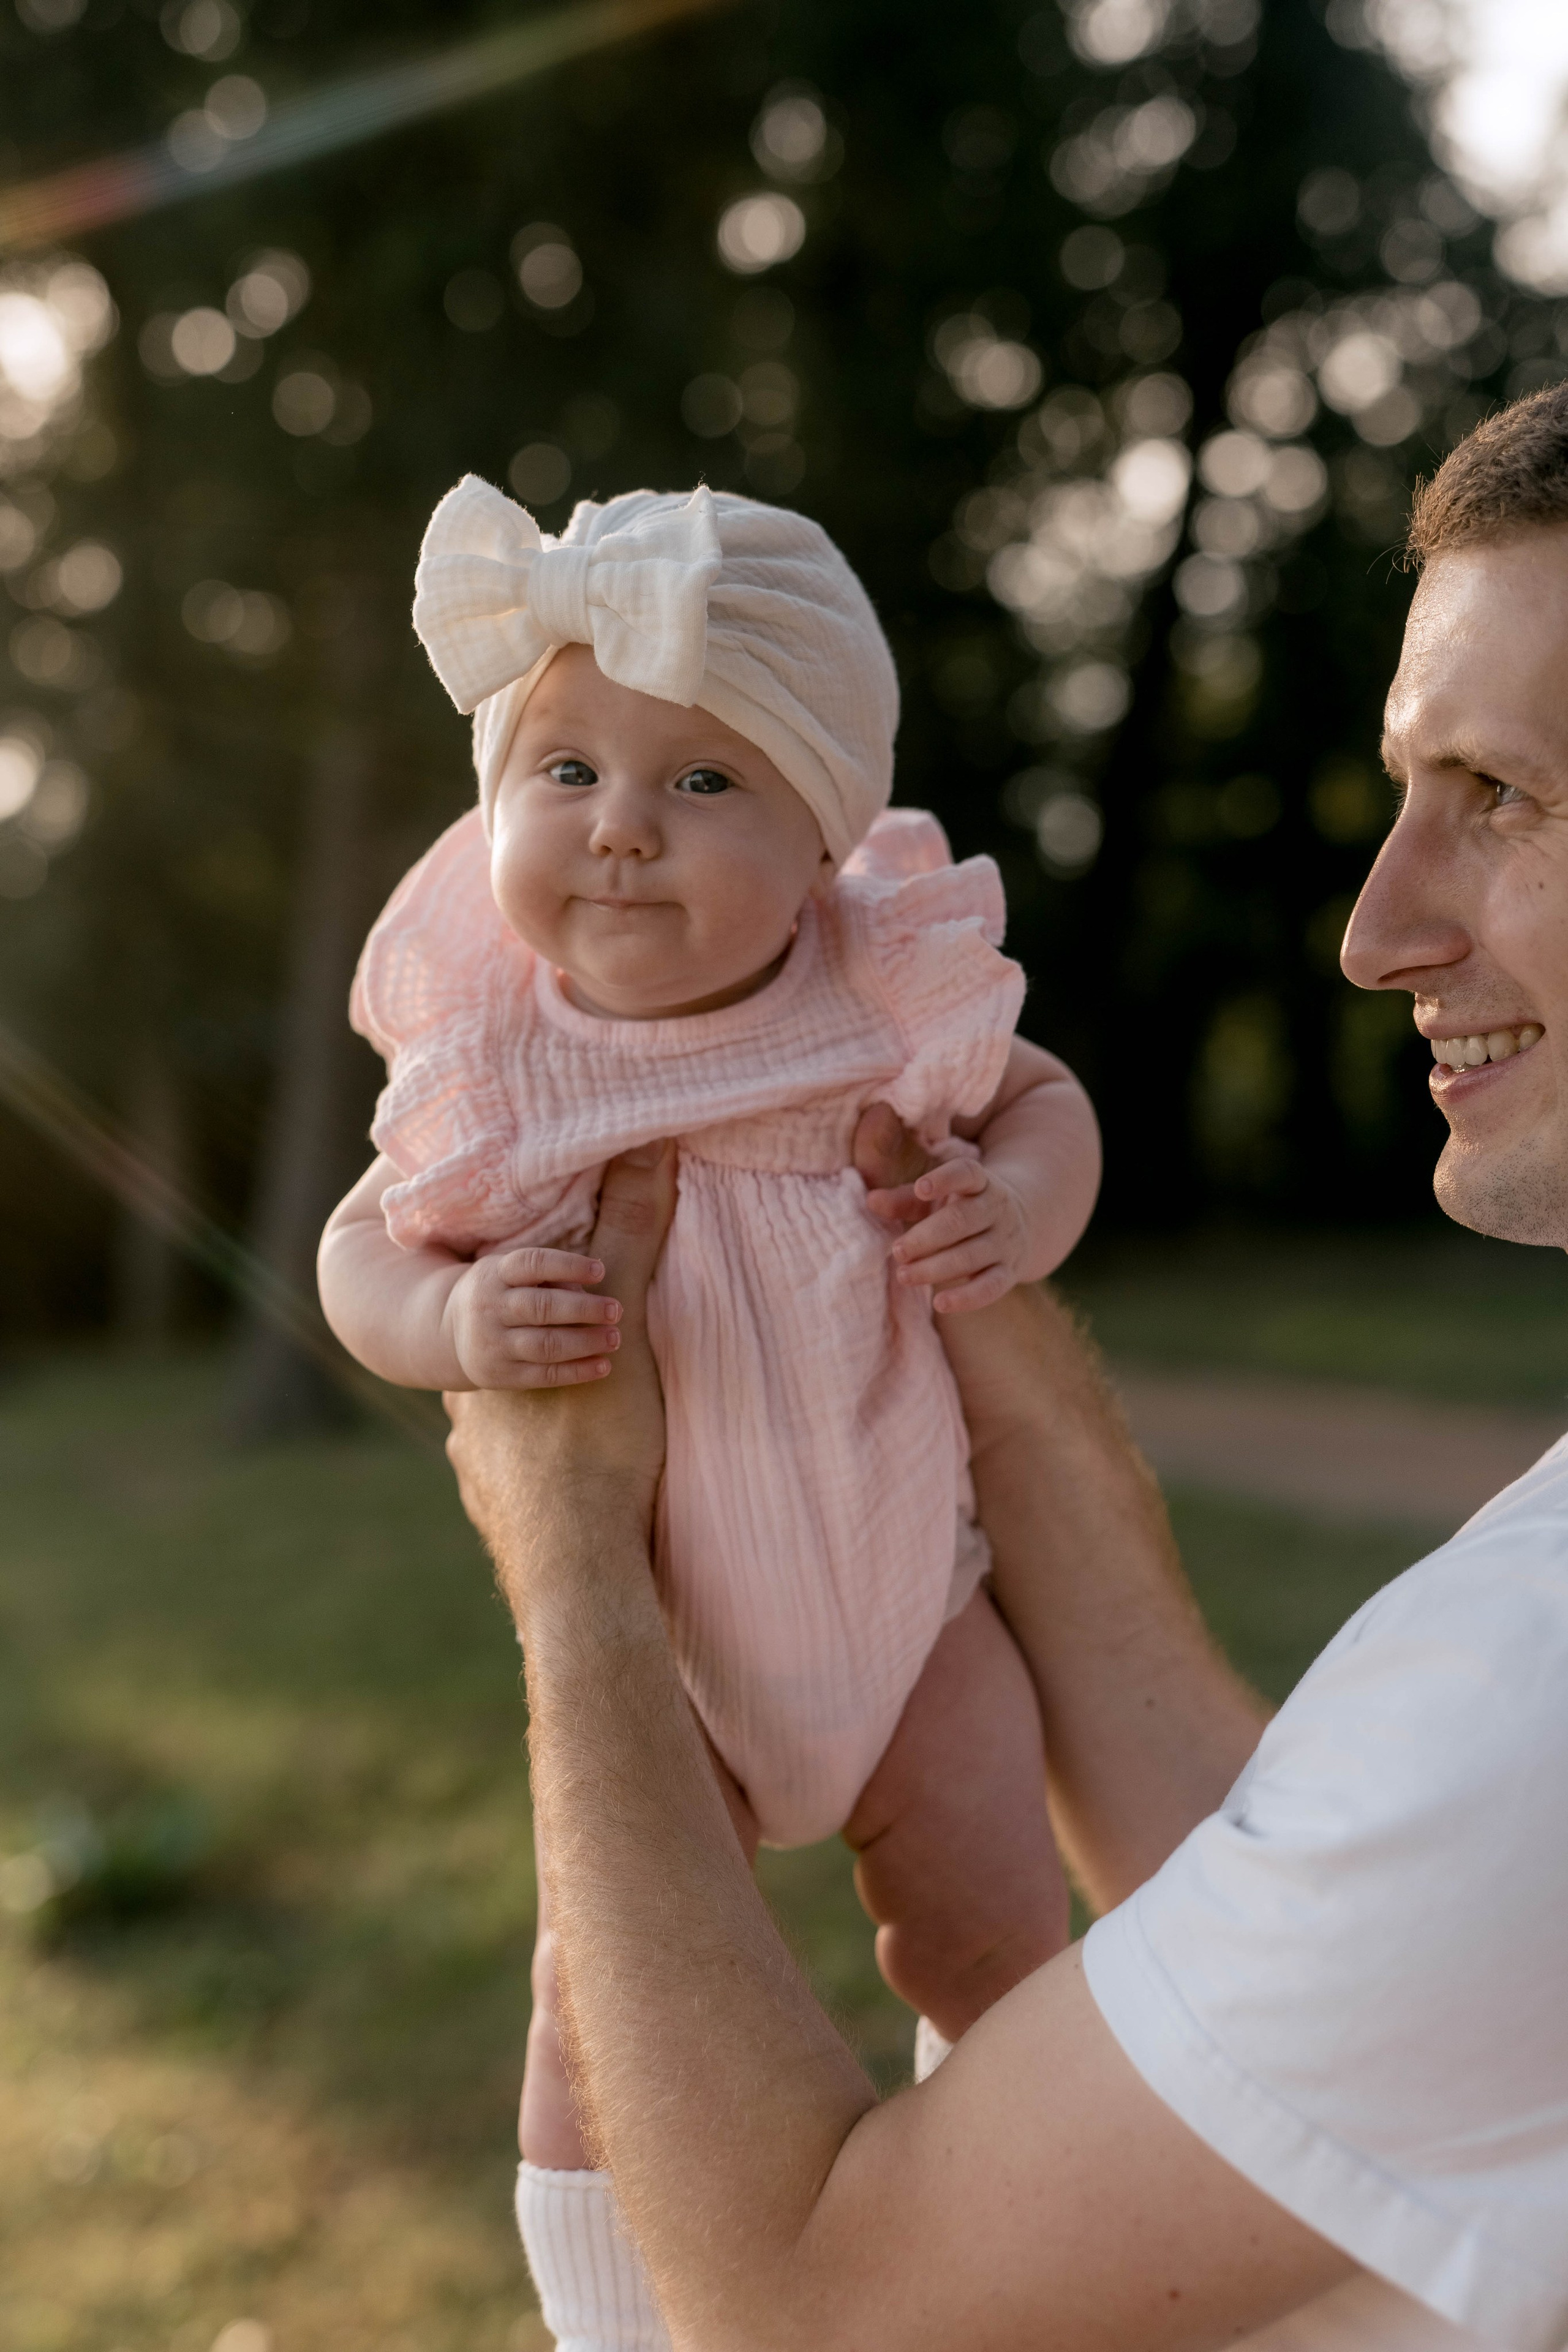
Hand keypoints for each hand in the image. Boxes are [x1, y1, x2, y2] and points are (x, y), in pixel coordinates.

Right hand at [441, 1244, 621, 1390]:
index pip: (533, 1263)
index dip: (568, 1265)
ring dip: (585, 1342)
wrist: (448, 1333)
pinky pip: (543, 1375)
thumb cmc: (500, 1294)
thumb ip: (549, 1277)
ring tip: (615, 1338)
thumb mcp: (510, 1273)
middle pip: (542, 1308)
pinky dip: (577, 1372)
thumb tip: (590, 1291)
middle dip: (584, 1309)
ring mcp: (492, 1344)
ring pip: (545, 1345)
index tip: (601, 1270)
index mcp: (494, 1273)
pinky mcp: (499, 1375)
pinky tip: (604, 1366)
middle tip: (616, 1309)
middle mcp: (489, 1307)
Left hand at [445, 1142, 676, 1567]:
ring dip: (538, 1419)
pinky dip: (541, 1469)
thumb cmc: (596, 1445)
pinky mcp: (497, 1518)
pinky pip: (514, 1481)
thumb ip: (630, 1232)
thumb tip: (644, 1145)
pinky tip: (571, 1472)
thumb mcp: (622, 1331)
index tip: (566, 1290)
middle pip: (500, 1369)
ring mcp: (475, 1475)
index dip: (534, 1295)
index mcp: (488, 1364)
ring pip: (502, 1429)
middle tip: (588, 1351)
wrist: (576, 1567)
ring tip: (587, 1416)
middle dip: (537, 1357)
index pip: (498, 1309)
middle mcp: (466, 1418)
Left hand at [891, 1159, 1028, 1313]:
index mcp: (980, 1183)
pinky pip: (990, 1287)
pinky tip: (940, 1303)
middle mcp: (997, 1209)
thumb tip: (871, 1201)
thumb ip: (906, 1199)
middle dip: (926, 1238)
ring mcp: (1006, 1241)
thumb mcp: (939, 1198)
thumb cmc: (964, 1207)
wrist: (1027, 1221)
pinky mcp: (1009, 1271)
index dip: (945, 1179)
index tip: (921, 1187)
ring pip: (972, 1255)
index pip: (967, 1173)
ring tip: (904, 1275)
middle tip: (897, 1251)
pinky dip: (967, 1297)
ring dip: (935, 1268)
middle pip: (962, 1221)